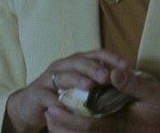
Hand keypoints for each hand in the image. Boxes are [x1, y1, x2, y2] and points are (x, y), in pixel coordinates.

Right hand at [3, 50, 127, 132]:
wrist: (33, 105)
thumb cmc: (63, 94)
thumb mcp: (84, 87)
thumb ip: (102, 82)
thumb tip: (126, 79)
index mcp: (78, 62)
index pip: (97, 54)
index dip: (111, 58)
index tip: (127, 66)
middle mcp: (64, 66)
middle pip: (79, 61)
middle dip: (93, 67)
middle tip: (107, 76)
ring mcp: (49, 78)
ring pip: (63, 75)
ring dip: (77, 80)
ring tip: (90, 87)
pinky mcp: (37, 93)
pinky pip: (46, 95)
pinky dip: (55, 100)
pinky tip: (66, 106)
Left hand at [43, 68, 159, 132]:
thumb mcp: (158, 94)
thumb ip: (133, 85)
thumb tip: (112, 72)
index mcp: (123, 126)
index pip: (89, 126)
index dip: (67, 119)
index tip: (51, 108)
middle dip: (63, 127)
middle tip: (47, 114)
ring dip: (70, 129)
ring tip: (55, 117)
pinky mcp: (124, 132)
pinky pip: (100, 132)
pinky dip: (85, 127)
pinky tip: (78, 119)